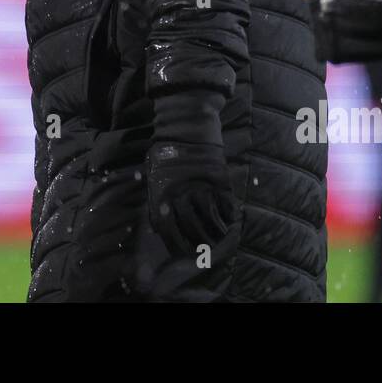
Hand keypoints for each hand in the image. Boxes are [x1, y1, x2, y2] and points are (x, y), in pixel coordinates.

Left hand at [147, 88, 237, 257]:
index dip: (176, 244)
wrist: (186, 129)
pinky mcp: (218, 181)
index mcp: (162, 193)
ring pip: (209, 219)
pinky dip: (227, 216)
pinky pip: (224, 204)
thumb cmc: (165, 152)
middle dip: (197, 243)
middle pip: (190, 226)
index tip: (182, 253)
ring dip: (214, 233)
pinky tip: (228, 223)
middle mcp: (181, 193)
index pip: (168, 227)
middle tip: (202, 252)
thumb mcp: (152, 175)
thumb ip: (155, 200)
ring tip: (217, 241)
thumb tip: (158, 226)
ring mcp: (201, 187)